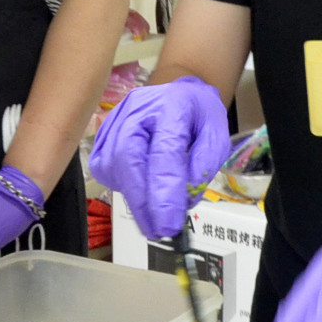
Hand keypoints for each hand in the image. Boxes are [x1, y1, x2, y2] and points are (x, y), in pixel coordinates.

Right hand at [88, 75, 230, 238]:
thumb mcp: (217, 134)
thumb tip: (185, 197)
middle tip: (157, 229)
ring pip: (112, 165)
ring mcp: (116, 118)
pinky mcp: (104, 132)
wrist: (177, 92)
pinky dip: (121, 185)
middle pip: (128, 158)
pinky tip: (139, 191)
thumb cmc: (197, 113)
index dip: (164, 192)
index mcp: (172, 105)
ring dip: (132, 196)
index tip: (169, 223)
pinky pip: (104, 166)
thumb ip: (205, 164)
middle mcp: (139, 108)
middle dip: (141, 201)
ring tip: (152, 214)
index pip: (164, 152)